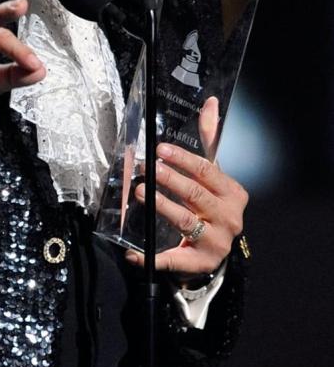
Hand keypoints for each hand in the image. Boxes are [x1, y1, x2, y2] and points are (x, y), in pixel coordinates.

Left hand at [126, 96, 247, 275]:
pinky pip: (173, 259)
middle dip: (172, 180)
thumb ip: (210, 141)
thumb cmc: (212, 206)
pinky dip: (152, 256)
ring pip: (187, 221)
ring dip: (163, 206)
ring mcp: (216, 242)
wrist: (216, 250)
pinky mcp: (199, 263)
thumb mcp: (214, 175)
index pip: (208, 172)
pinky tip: (133, 252)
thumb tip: (211, 103)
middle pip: (197, 194)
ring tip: (142, 192)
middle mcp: (229, 218)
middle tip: (148, 168)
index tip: (161, 149)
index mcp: (233, 194)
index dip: (184, 159)